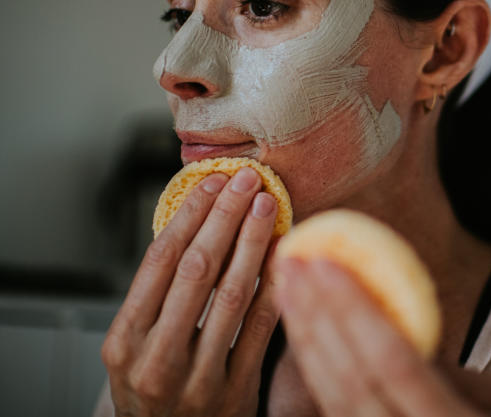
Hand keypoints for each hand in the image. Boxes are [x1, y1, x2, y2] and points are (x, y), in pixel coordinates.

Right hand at [101, 167, 280, 416]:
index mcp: (124, 341)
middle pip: (196, 269)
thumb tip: (198, 220)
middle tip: (246, 179)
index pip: (159, 261)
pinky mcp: (237, 392)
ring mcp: (197, 379)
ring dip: (253, 241)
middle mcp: (155, 360)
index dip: (189, 215)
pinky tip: (285, 253)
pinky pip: (262, 327)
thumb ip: (159, 297)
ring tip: (268, 204)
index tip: (211, 182)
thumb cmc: (156, 388)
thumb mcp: (137, 346)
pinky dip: (274, 285)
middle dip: (224, 216)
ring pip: (232, 294)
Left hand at [274, 257, 490, 416]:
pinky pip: (327, 401)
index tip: (326, 261)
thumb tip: (404, 326)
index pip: (394, 362)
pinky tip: (300, 323)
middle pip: (351, 376)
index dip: (355, 311)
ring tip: (287, 282)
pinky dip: (310, 359)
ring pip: (330, 391)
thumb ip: (457, 370)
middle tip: (294, 261)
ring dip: (304, 333)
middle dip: (317, 314)